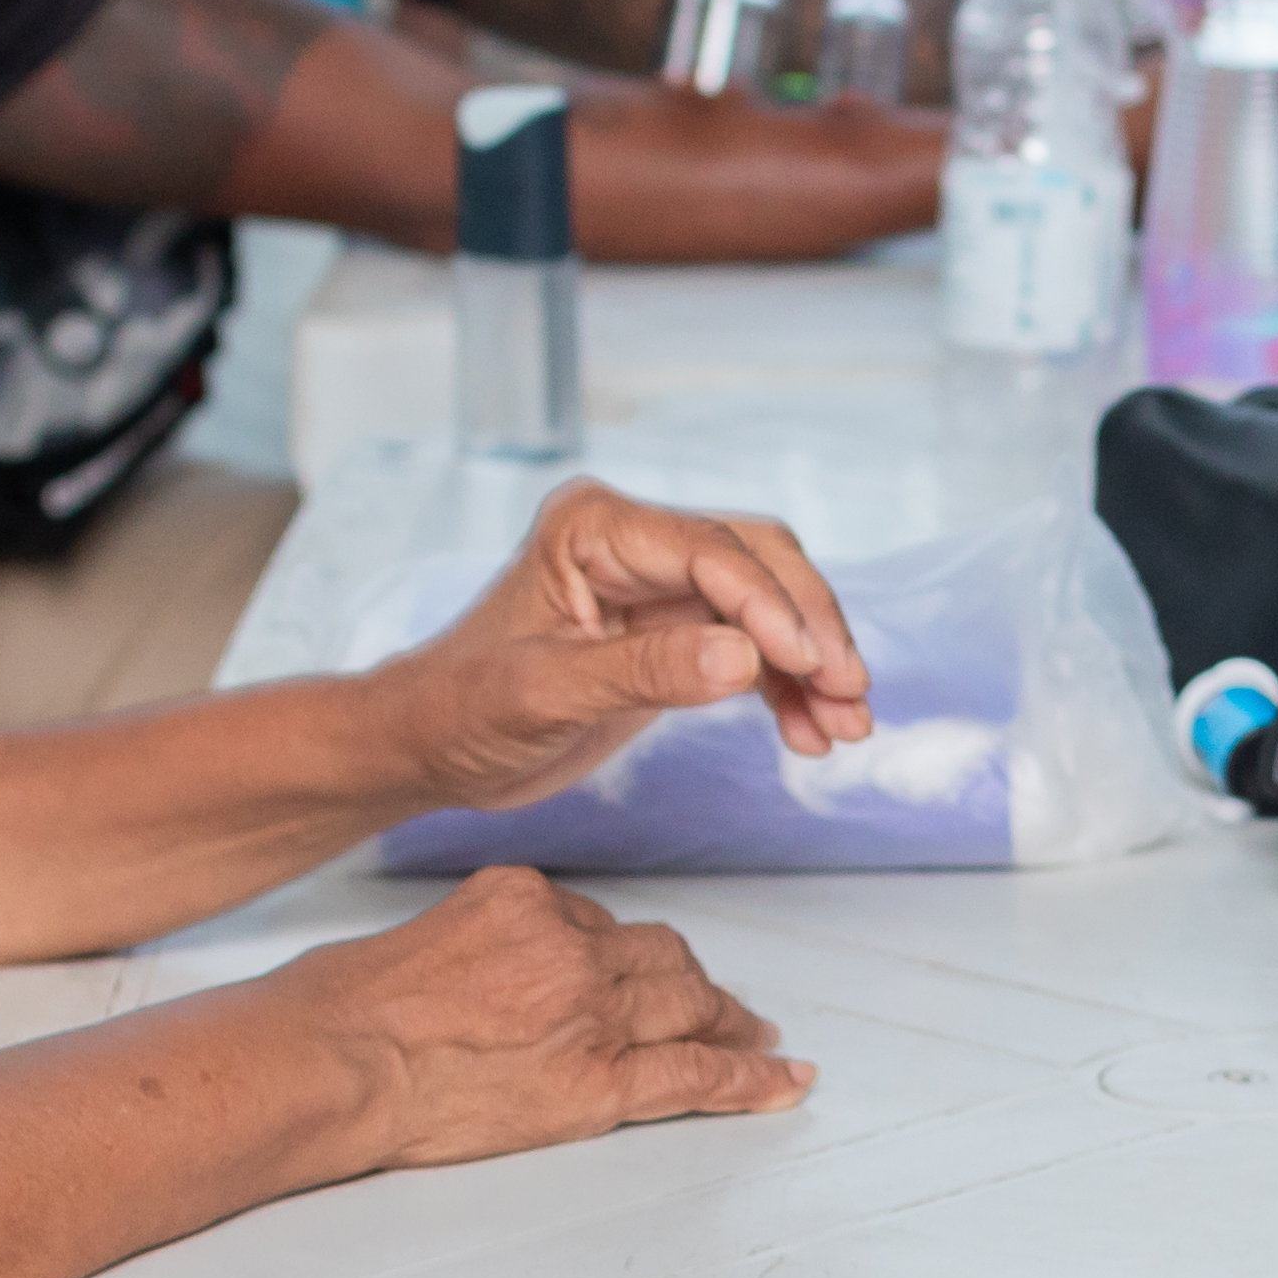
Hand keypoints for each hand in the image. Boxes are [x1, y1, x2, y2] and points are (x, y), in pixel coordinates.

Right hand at [289, 869, 811, 1169]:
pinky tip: (784, 1078)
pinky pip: (696, 1075)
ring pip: (690, 1009)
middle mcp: (571, 947)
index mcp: (529, 899)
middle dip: (695, 987)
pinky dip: (750, 1078)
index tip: (636, 979)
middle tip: (723, 1007)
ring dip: (731, 1025)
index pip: (603, 926)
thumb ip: (491, 945)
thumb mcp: (429, 938)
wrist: (334, 1060)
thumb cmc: (350, 1010)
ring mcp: (591, 1014)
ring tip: (758, 1039)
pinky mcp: (598, 1082)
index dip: (625, 959)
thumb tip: (512, 975)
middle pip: (663, 962)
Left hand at [368, 481, 872, 811]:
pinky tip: (811, 733)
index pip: (710, 552)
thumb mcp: (544, 696)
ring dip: (811, 664)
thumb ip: (645, 672)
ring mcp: (656, 584)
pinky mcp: (671, 630)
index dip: (772, 608)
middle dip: (810, 629)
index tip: (814, 667)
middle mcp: (633, 541)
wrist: (427, 748)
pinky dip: (786, 688)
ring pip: (767, 604)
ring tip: (845, 729)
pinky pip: (751, 646)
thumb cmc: (459, 711)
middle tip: (851, 694)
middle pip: (757, 563)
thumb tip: (745, 657)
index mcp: (593, 529)